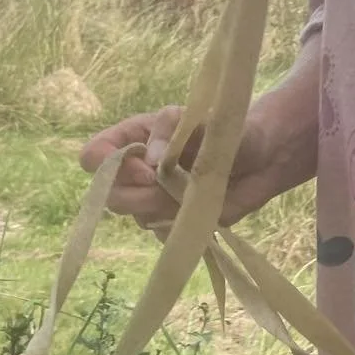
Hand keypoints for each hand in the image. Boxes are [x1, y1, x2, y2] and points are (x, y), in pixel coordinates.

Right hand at [78, 105, 287, 233]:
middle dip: (139, 195)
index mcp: (132, 140)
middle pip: (109, 196)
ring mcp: (152, 202)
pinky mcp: (172, 225)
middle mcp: (136, 173)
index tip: (147, 170)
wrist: (261, 159)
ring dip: (166, 209)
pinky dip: (182, 225)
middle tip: (170, 187)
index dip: (111, 168)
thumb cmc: (226, 131)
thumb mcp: (201, 119)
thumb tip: (150, 160)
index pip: (94, 157)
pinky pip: (164, 235)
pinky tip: (201, 208)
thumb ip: (172, 131)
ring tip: (195, 192)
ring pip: (138, 218)